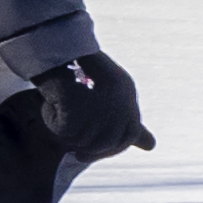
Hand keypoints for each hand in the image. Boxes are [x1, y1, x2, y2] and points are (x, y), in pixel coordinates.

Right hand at [30, 49, 152, 169]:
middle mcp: (119, 95)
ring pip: (82, 139)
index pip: (130, 133)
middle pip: (108, 142)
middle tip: (77, 155)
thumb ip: (127, 123)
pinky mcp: (78, 104)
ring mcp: (99, 100)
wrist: (50, 47)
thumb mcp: (108, 98)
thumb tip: (153, 146)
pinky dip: (51, 119)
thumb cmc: (75, 70)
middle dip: (92, 152)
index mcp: (126, 89)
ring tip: (59, 110)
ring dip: (66, 132)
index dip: (112, 148)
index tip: (90, 154)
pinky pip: (62, 130)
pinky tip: (49, 103)